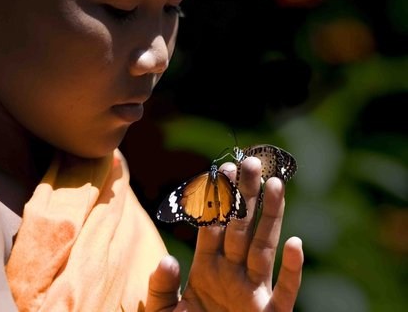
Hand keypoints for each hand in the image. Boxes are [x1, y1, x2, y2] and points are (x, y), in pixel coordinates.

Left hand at [146, 157, 303, 311]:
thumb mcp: (162, 311)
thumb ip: (161, 287)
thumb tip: (167, 261)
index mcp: (206, 268)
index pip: (213, 226)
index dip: (216, 200)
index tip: (221, 171)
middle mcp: (232, 274)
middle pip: (241, 228)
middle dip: (245, 196)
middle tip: (251, 162)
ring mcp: (252, 292)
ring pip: (264, 248)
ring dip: (270, 218)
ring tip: (274, 184)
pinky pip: (285, 292)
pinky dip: (293, 270)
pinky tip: (297, 244)